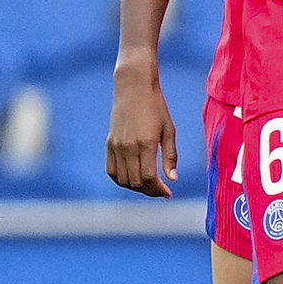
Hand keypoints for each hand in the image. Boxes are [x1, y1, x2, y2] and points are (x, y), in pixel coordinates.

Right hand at [106, 66, 176, 198]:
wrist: (133, 89)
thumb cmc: (156, 108)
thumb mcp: (169, 130)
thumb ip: (170, 156)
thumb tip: (173, 179)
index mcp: (145, 144)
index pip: (149, 177)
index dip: (159, 190)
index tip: (168, 194)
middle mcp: (128, 147)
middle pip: (135, 181)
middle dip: (149, 191)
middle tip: (161, 192)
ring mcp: (116, 146)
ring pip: (122, 179)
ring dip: (136, 188)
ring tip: (150, 187)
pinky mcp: (109, 144)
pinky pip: (111, 170)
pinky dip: (121, 180)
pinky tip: (133, 180)